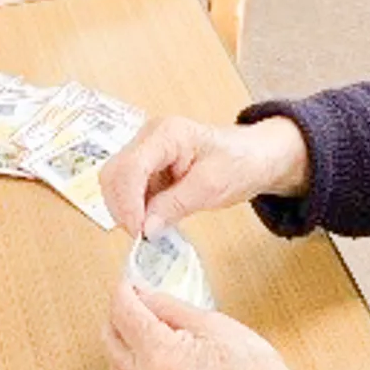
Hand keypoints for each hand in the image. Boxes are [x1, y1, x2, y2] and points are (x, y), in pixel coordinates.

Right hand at [101, 115, 308, 238]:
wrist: (255, 157)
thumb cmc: (239, 162)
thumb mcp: (211, 187)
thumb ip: (175, 205)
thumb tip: (145, 229)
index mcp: (165, 133)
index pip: (130, 167)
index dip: (128, 202)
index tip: (139, 232)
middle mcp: (148, 138)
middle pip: (114, 173)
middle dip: (122, 207)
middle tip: (141, 236)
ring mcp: (145, 152)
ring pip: (115, 183)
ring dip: (125, 210)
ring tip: (148, 230)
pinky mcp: (147, 168)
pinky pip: (128, 190)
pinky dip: (134, 210)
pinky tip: (151, 222)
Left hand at [107, 282, 369, 369]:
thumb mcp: (212, 324)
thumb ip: (170, 307)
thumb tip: (145, 295)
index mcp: (159, 354)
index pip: (123, 312)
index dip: (125, 291)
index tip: (130, 282)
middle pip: (110, 338)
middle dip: (119, 314)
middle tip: (138, 299)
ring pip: (117, 363)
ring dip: (125, 340)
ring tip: (150, 325)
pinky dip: (136, 365)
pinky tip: (158, 354)